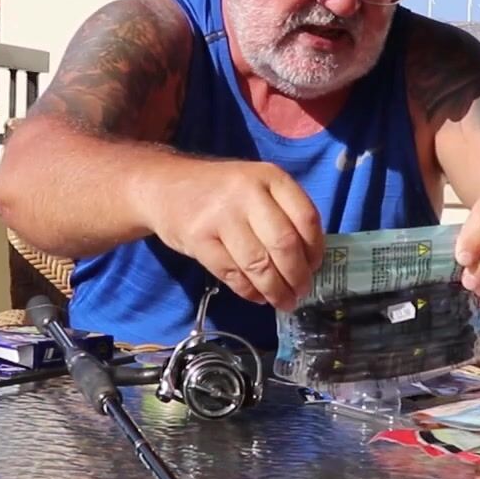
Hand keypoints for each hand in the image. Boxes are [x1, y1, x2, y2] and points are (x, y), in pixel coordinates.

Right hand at [144, 160, 324, 310]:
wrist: (164, 186)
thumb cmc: (220, 191)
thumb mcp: (256, 185)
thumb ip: (282, 212)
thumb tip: (309, 261)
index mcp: (269, 176)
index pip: (306, 218)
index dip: (316, 249)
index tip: (315, 268)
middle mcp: (247, 192)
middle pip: (284, 244)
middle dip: (297, 276)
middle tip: (301, 293)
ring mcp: (221, 215)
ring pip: (258, 264)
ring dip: (275, 290)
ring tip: (283, 302)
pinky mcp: (198, 238)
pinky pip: (231, 273)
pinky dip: (248, 291)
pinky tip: (257, 296)